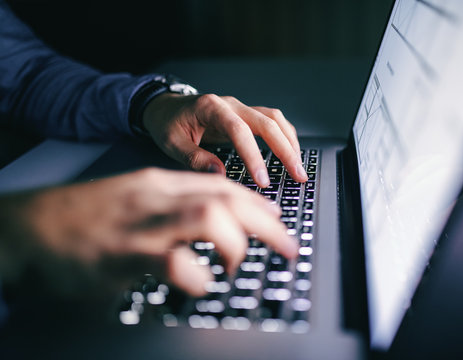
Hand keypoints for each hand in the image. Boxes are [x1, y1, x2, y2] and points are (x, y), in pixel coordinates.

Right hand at [0, 168, 297, 297]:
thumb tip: (215, 220)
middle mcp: (155, 198)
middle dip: (266, 223)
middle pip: (226, 198)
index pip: (222, 185)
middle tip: (287, 245)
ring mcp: (140, 225)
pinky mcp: (123, 256)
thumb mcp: (132, 200)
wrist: (28, 228)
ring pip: (207, 217)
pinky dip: (196, 276)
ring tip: (237, 264)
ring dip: (235, 243)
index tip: (276, 218)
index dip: (257, 203)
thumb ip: (171, 206)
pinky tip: (199, 283)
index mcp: (158, 184)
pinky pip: (173, 262)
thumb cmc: (83, 218)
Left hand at [142, 93, 307, 186]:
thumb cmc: (167, 123)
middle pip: (267, 122)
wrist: (165, 107)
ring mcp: (240, 108)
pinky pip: (271, 122)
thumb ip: (195, 158)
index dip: (254, 155)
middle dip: (286, 150)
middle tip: (297, 175)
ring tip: (299, 168)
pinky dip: (284, 137)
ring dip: (290, 143)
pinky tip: (290, 154)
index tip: (262, 180)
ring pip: (274, 119)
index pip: (240, 131)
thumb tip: (220, 175)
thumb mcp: (171, 143)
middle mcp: (231, 104)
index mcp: (211, 108)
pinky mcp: (245, 116)